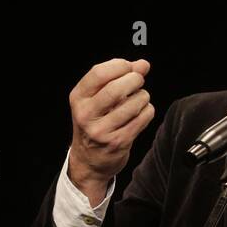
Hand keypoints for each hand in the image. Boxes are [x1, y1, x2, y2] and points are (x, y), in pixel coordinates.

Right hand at [67, 58, 153, 203]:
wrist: (89, 161)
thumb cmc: (95, 123)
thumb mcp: (97, 99)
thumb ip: (118, 78)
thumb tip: (143, 64)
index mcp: (78, 98)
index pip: (99, 73)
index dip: (120, 65)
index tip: (129, 67)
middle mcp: (86, 114)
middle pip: (116, 88)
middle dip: (134, 80)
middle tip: (138, 81)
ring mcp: (101, 130)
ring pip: (133, 103)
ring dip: (143, 96)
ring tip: (140, 98)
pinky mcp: (118, 142)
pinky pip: (142, 118)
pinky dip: (148, 111)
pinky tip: (142, 112)